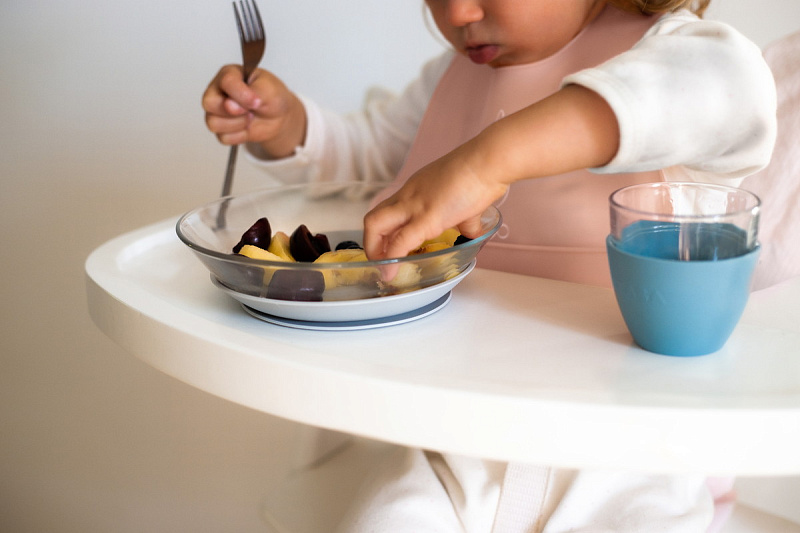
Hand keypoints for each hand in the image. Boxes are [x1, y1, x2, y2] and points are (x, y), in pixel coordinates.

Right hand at [202, 65, 305, 157]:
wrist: (279, 116)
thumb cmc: (272, 97)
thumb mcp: (268, 90)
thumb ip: (251, 93)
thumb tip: (230, 104)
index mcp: (229, 74)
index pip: (225, 81)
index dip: (241, 95)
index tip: (256, 102)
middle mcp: (218, 91)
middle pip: (209, 102)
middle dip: (232, 111)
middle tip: (250, 111)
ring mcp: (217, 111)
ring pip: (213, 123)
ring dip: (237, 124)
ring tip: (250, 118)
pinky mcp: (221, 129)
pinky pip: (222, 137)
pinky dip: (239, 136)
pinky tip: (247, 128)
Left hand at [363, 140, 508, 261]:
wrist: (488, 162)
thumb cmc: (482, 173)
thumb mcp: (466, 200)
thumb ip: (465, 220)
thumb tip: (471, 233)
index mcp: (416, 190)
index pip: (387, 211)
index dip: (382, 233)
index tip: (388, 249)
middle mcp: (408, 196)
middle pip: (374, 218)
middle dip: (371, 243)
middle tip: (381, 261)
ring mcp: (414, 206)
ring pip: (375, 225)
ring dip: (374, 251)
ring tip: (384, 270)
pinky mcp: (427, 218)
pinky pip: (400, 242)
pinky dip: (392, 259)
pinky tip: (391, 273)